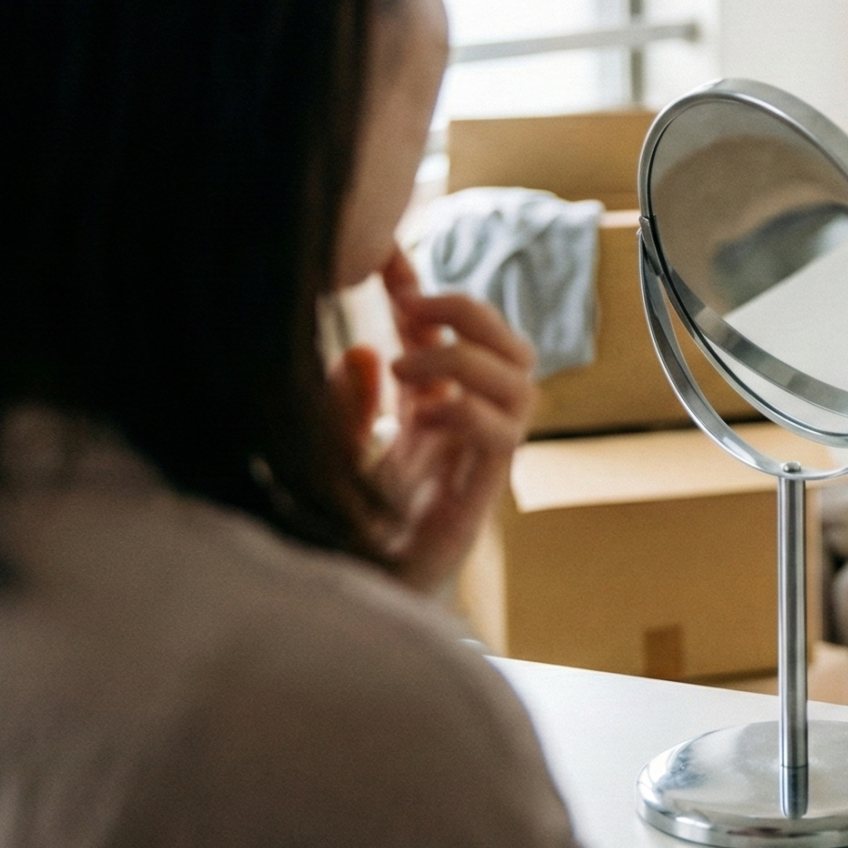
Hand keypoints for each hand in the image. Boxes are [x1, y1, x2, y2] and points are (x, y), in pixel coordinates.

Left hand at [330, 249, 537, 593]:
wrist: (349, 597)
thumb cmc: (338, 526)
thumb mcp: (327, 446)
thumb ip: (344, 400)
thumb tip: (369, 349)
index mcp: (428, 407)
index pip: (442, 334)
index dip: (420, 288)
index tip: (384, 250)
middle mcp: (464, 425)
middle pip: (509, 346)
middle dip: (471, 312)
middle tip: (417, 308)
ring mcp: (477, 458)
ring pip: (520, 382)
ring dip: (468, 358)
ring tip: (411, 363)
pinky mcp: (480, 493)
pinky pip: (503, 435)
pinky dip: (469, 408)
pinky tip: (426, 411)